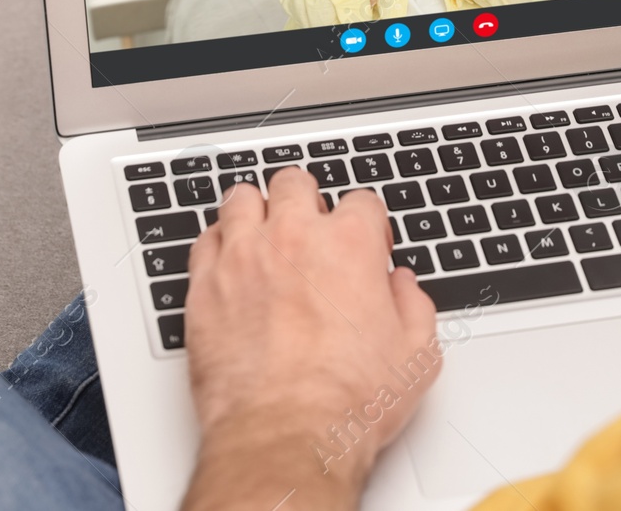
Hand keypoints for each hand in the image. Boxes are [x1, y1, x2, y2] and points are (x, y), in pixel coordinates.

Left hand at [182, 170, 441, 510]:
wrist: (287, 437)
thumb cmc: (347, 403)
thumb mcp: (416, 356)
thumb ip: (413, 307)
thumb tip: (403, 288)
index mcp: (349, 245)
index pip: (361, 201)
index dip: (367, 224)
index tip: (366, 246)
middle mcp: (293, 239)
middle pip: (295, 184)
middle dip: (307, 202)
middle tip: (312, 231)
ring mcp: (243, 258)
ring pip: (242, 199)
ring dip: (257, 211)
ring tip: (266, 235)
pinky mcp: (204, 286)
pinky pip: (204, 240)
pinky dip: (218, 244)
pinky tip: (231, 262)